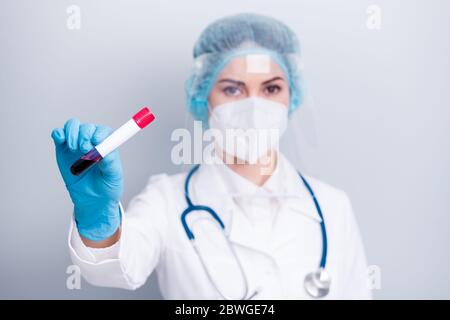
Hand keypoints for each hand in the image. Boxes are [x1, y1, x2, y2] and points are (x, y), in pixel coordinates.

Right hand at [51, 119, 122, 240]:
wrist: (93, 199)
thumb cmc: (107, 185)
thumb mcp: (114, 175)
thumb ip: (110, 162)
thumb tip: (103, 151)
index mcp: (107, 144)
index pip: (103, 131)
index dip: (99, 133)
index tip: (96, 142)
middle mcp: (92, 141)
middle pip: (87, 127)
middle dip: (84, 135)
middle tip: (84, 149)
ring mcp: (77, 144)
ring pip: (72, 126)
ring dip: (72, 134)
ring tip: (74, 148)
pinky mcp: (63, 148)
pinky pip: (59, 134)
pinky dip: (58, 134)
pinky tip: (61, 140)